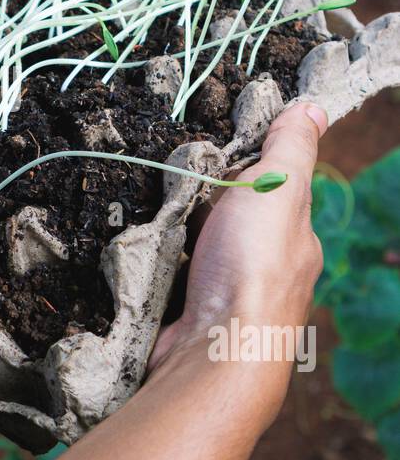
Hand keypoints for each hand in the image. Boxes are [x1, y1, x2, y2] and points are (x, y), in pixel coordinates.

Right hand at [148, 101, 327, 421]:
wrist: (213, 352)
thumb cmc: (252, 267)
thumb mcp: (276, 188)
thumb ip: (290, 149)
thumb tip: (314, 107)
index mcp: (297, 242)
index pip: (277, 194)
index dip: (248, 170)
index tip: (216, 152)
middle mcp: (270, 274)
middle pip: (235, 223)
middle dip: (207, 204)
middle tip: (176, 180)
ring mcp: (230, 300)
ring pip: (203, 253)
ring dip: (179, 235)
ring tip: (153, 213)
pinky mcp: (192, 320)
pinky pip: (174, 281)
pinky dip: (160, 266)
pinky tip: (145, 254)